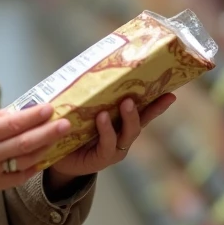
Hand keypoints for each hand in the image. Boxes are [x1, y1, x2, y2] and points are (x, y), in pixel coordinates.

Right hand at [0, 104, 71, 195]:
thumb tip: (12, 112)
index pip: (11, 123)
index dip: (32, 116)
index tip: (48, 108)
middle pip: (23, 142)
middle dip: (47, 132)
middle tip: (64, 123)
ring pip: (24, 161)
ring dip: (44, 149)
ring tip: (58, 138)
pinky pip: (17, 178)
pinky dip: (32, 168)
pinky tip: (43, 158)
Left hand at [45, 94, 176, 193]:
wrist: (52, 154)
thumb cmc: (69, 127)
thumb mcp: (82, 108)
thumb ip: (90, 94)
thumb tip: (91, 65)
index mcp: (121, 122)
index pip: (144, 111)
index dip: (158, 104)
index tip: (171, 93)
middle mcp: (122, 136)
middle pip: (141, 121)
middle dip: (148, 107)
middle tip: (144, 90)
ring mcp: (115, 149)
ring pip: (128, 133)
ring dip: (129, 117)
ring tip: (126, 102)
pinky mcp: (102, 159)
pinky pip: (108, 144)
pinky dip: (107, 130)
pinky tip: (102, 118)